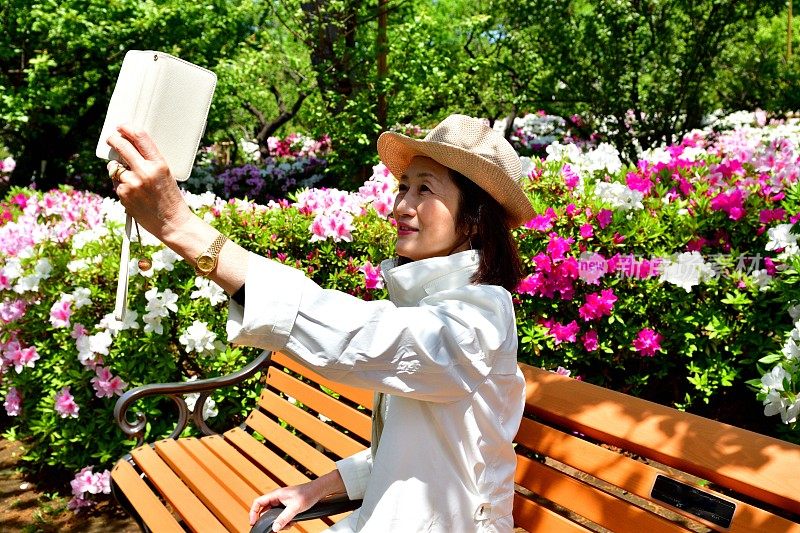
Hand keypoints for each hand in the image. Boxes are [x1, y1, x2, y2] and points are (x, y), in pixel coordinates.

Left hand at [105, 124, 192, 240]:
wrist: (172, 223)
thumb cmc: (171, 198)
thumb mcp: (166, 174)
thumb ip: (148, 162)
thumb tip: (127, 151)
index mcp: (159, 164)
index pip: (139, 137)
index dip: (127, 128)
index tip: (121, 127)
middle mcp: (144, 171)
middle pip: (121, 146)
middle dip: (114, 139)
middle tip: (112, 139)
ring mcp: (132, 183)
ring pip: (115, 167)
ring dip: (119, 170)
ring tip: (135, 183)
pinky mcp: (123, 194)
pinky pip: (116, 184)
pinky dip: (122, 186)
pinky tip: (135, 195)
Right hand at [249, 482, 321, 530]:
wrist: (318, 491)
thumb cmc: (307, 494)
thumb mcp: (295, 507)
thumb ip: (284, 518)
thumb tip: (274, 528)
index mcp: (276, 495)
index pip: (258, 502)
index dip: (253, 513)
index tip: (253, 523)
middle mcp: (277, 498)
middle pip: (265, 511)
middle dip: (269, 521)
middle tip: (275, 528)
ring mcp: (282, 503)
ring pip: (274, 515)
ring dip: (279, 522)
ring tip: (288, 524)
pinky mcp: (287, 507)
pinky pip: (281, 516)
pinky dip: (285, 522)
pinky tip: (292, 522)